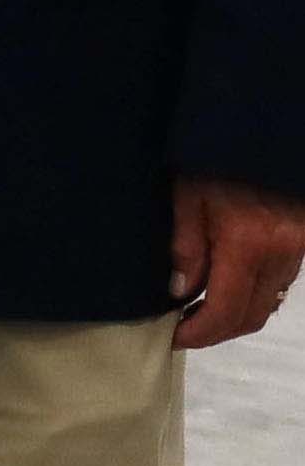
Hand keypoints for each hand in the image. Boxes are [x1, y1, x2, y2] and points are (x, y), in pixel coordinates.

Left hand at [170, 176, 304, 349]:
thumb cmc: (218, 159)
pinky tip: (226, 287)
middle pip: (251, 316)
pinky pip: (279, 284)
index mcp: (249, 245)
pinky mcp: (302, 244)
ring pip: (268, 303)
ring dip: (235, 315)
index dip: (199, 333)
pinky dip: (253, 296)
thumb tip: (180, 292)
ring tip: (199, 310)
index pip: (226, 310)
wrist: (263, 129)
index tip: (173, 336)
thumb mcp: (188, 196)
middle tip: (182, 329)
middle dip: (216, 331)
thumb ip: (186, 247)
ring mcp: (297, 251)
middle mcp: (281, 255)